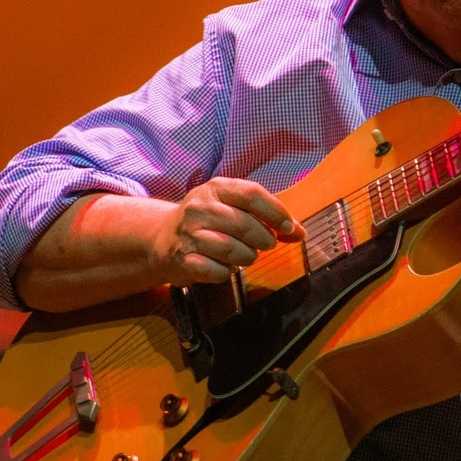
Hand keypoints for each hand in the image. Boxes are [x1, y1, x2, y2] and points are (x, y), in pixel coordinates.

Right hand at [151, 177, 305, 285]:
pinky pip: (218, 271)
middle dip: (264, 239)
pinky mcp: (182, 259)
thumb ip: (268, 217)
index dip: (276, 213)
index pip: (252, 194)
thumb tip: (300, 233)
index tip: (289, 228)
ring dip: (247, 257)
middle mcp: (199, 207)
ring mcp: (188, 233)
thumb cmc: (209, 222)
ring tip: (243, 255)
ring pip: (233, 250)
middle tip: (266, 244)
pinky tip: (222, 266)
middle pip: (245, 224)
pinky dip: (226, 272)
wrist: (161, 238)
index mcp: (216, 188)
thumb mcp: (235, 208)